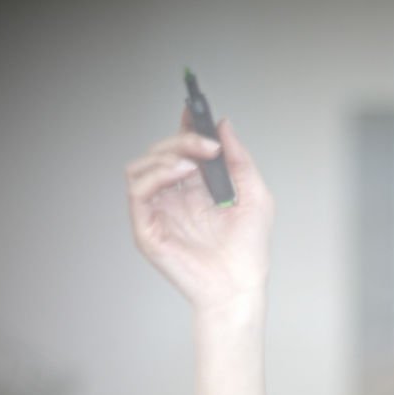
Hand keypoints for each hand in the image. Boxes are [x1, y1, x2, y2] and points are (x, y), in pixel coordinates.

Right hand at [125, 113, 273, 313]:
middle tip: (207, 144)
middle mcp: (173, 198)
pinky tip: (181, 172)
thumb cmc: (248, 249)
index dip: (185, 127)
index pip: (181, 150)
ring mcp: (158, 212)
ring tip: (193, 162)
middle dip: (182, 139)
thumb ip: (239, 159)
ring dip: (166, 154)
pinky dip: (157, 174)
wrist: (239, 285)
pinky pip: (138, 190)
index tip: (195, 109)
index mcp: (196, 190)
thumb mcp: (255, 194)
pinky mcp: (146, 228)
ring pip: (140, 166)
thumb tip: (223, 124)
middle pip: (160, 153)